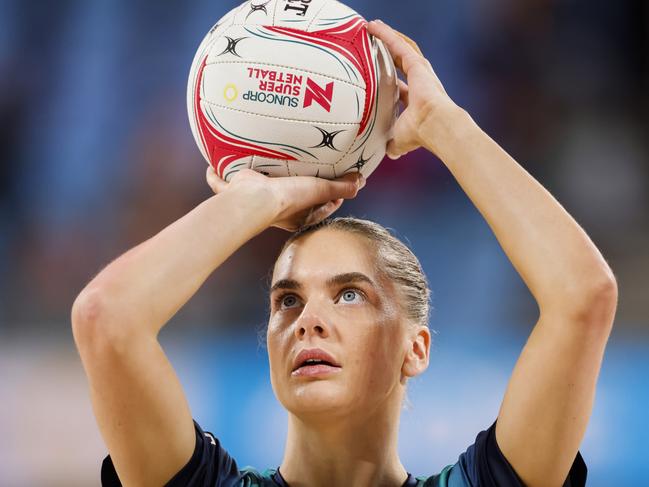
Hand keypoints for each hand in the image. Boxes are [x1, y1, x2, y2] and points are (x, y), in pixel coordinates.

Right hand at [206, 167, 364, 231]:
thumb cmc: (288, 199)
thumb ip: (341, 187)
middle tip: (301, 173)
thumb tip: (361, 181)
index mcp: (295, 214)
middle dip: (292, 188)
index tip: (336, 186)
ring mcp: (252, 198)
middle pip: (286, 199)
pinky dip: (216, 177)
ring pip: (253, 190)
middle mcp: (275, 210)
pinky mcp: (234, 189)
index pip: (317, 207)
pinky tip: (213, 165)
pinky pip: (222, 183)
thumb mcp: (319, 190)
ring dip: (255, 180)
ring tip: (258, 165)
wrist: (254, 200)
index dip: (328, 198)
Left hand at [367, 20, 458, 158]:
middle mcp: (419, 83)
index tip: (376, 76)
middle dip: (388, 52)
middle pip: (401, 62)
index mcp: (416, 101)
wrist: (436, 126)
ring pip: (401, 48)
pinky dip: (386, 34)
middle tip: (374, 43)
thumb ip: (393, 144)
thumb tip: (389, 153)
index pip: (400, 87)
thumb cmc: (420, 135)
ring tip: (373, 27)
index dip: (389, 81)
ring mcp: (420, 72)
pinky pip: (398, 44)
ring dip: (387, 37)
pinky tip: (373, 26)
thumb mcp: (399, 140)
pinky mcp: (417, 64)